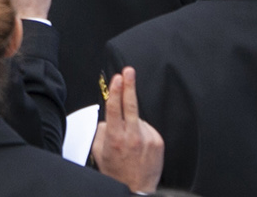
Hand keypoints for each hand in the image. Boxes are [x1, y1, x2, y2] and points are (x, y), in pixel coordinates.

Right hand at [92, 68, 164, 191]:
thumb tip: (108, 119)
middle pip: (131, 105)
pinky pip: (147, 129)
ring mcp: (147, 139)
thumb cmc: (116, 172)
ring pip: (138, 119)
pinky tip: (139, 145)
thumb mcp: (99, 152)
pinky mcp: (157, 142)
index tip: (117, 78)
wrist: (136, 188)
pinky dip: (142, 132)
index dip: (115, 91)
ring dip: (133, 123)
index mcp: (115, 137)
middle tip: (129, 71)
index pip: (115, 108)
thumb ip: (102, 131)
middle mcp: (132, 136)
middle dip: (129, 85)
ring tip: (130, 141)